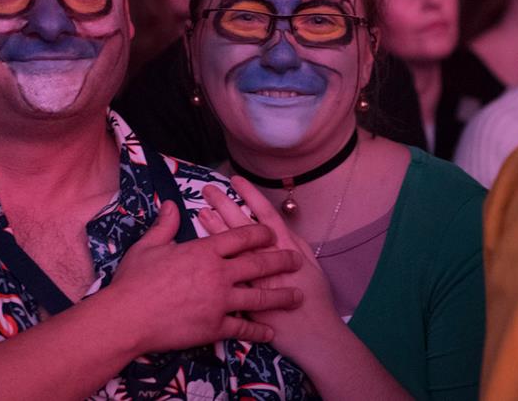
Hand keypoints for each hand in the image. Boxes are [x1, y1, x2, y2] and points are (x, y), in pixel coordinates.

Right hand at [109, 200, 303, 354]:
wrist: (128, 317)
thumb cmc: (135, 280)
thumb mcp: (148, 246)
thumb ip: (165, 225)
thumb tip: (171, 204)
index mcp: (204, 251)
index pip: (240, 237)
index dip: (258, 232)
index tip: (271, 232)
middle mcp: (217, 273)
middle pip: (258, 263)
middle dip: (280, 260)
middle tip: (296, 260)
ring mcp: (219, 301)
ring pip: (259, 296)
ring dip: (280, 297)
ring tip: (297, 296)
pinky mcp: (215, 327)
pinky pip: (243, 328)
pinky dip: (258, 330)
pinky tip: (269, 332)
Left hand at [199, 177, 342, 358]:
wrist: (314, 336)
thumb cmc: (316, 300)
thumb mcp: (312, 267)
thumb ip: (296, 244)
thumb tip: (280, 227)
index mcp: (287, 249)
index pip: (265, 216)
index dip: (250, 196)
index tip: (236, 180)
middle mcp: (268, 260)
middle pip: (242, 228)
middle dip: (226, 206)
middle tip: (209, 189)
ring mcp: (254, 279)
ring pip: (231, 249)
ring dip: (215, 228)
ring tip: (201, 210)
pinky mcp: (243, 299)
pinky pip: (224, 272)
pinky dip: (213, 259)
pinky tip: (201, 248)